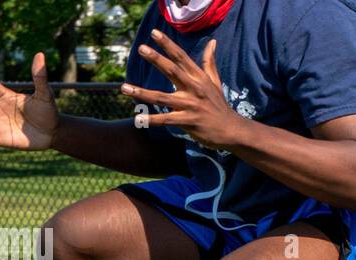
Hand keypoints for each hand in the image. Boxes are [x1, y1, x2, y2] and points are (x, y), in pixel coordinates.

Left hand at [121, 32, 244, 149]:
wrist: (231, 130)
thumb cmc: (219, 105)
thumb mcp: (215, 82)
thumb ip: (209, 62)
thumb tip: (212, 42)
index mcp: (199, 78)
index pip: (181, 57)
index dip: (168, 45)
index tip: (154, 33)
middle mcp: (194, 89)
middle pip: (173, 71)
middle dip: (156, 59)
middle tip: (141, 48)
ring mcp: (191, 106)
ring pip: (162, 98)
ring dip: (142, 93)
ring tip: (124, 88)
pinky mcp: (188, 122)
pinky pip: (166, 120)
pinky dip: (152, 120)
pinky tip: (138, 118)